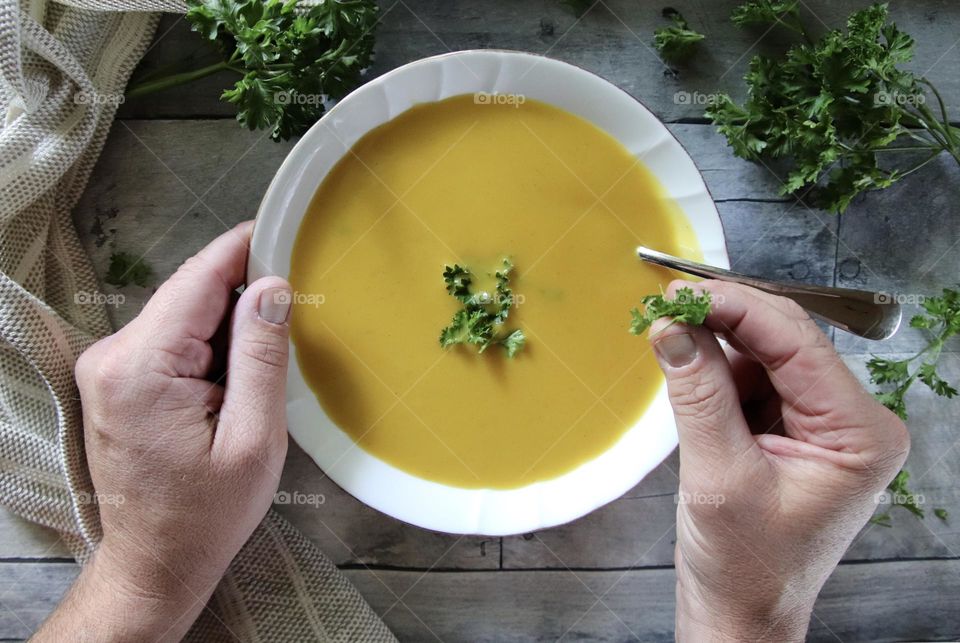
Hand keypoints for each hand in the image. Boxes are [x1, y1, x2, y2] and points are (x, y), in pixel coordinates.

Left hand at [36, 222, 291, 641]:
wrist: (156, 562)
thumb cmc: (207, 513)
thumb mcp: (253, 438)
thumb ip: (260, 356)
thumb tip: (271, 286)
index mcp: (143, 367)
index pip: (197, 279)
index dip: (243, 249)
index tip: (286, 229)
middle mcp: (112, 356)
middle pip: (189, 294)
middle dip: (242, 297)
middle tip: (295, 313)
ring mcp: (107, 367)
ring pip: (182, 315)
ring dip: (226, 327)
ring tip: (264, 365)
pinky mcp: (115, 379)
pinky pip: (170, 339)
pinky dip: (207, 347)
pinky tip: (233, 380)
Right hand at [648, 280, 908, 641]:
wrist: (741, 613)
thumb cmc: (746, 567)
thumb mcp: (719, 477)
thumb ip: (699, 395)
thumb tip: (673, 328)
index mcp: (858, 434)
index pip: (798, 344)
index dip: (738, 308)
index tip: (683, 293)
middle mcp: (850, 421)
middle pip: (786, 342)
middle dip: (725, 322)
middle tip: (667, 308)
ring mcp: (821, 424)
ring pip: (765, 355)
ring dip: (716, 347)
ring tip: (670, 344)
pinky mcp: (791, 429)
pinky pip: (752, 380)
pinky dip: (716, 371)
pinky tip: (688, 373)